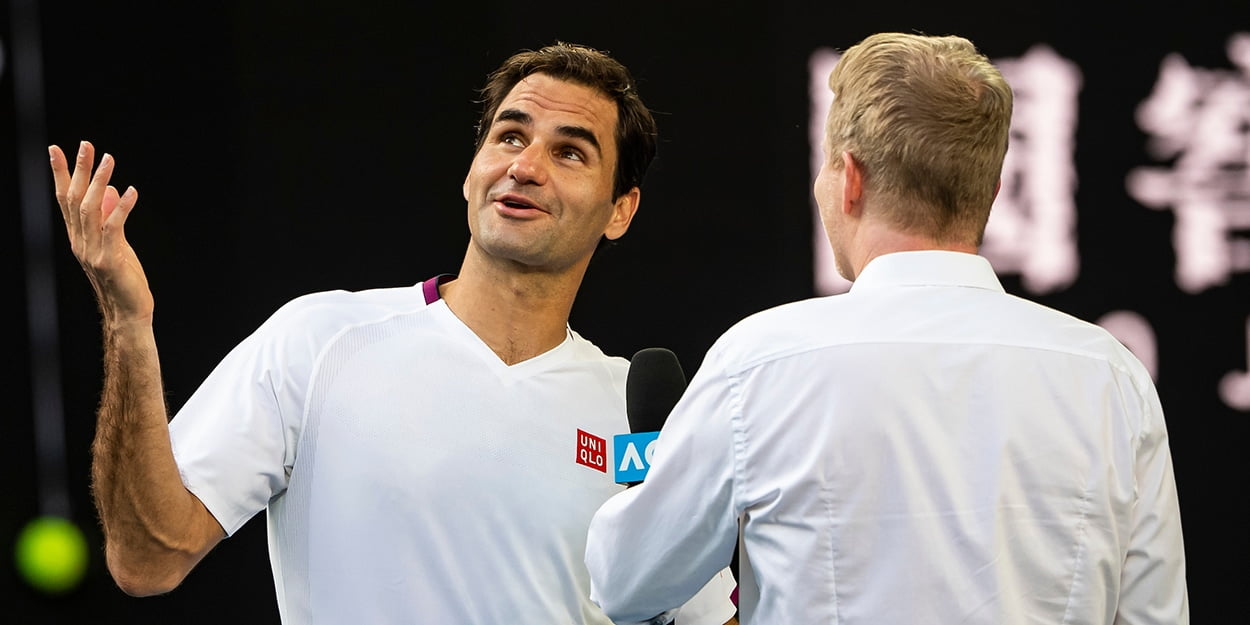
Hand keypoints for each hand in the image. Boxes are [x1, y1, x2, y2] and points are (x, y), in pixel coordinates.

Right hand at [50, 141, 153, 324]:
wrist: (129, 313)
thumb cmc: (124, 279)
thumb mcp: (118, 244)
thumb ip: (110, 219)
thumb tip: (110, 189)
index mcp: (78, 237)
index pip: (65, 200)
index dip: (61, 174)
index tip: (56, 149)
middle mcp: (80, 242)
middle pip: (74, 199)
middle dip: (80, 170)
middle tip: (86, 145)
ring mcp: (92, 252)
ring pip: (90, 209)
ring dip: (99, 182)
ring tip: (109, 159)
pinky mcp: (109, 260)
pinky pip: (114, 228)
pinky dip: (122, 208)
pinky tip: (131, 191)